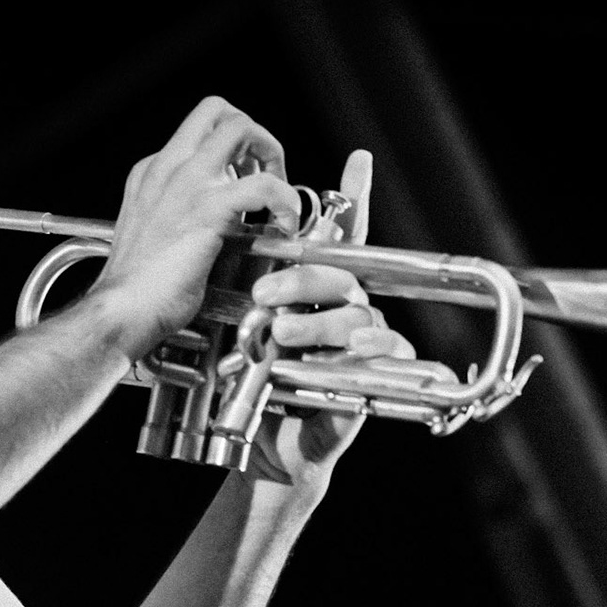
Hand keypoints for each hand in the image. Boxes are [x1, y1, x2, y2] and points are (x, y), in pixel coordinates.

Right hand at [87, 97, 300, 361]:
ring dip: (272, 154)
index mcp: (152, 173)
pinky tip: (284, 224)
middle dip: (253, 134)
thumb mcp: (153, 235)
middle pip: (218, 111)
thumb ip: (180, 216)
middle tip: (266, 171)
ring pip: (240, 127)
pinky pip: (263, 185)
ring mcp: (186, 184)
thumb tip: (217, 222)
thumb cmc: (136, 289)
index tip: (244, 179)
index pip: (197, 134)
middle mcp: (167, 168)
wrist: (120, 311)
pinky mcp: (207, 209)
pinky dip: (284, 200)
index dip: (231, 151)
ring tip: (279, 194)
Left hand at [242, 150, 454, 486]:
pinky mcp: (375, 377)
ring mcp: (361, 341)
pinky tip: (349, 349)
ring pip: (356, 315)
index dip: (353, 198)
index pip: (336, 238)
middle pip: (338, 277)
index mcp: (313, 292)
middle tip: (263, 295)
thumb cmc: (254, 387)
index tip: (359, 159)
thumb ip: (243, 294)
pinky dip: (366, 349)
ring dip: (319, 322)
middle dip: (302, 281)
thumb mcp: (240, 333)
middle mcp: (342, 309)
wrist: (262, 447)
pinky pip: (385, 352)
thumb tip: (221, 246)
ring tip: (281, 334)